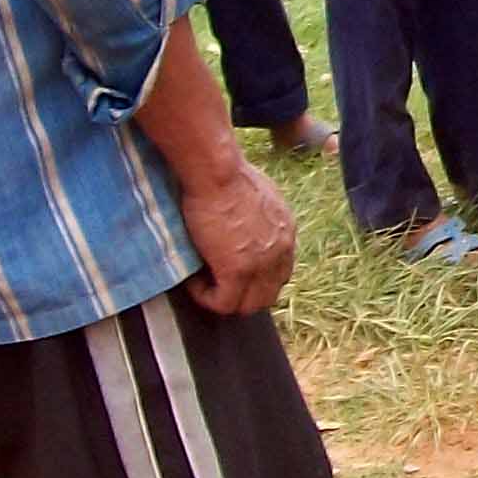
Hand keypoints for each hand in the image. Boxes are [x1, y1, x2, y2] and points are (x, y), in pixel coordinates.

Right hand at [177, 152, 297, 315]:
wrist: (217, 171)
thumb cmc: (226, 172)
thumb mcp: (256, 193)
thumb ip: (258, 215)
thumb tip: (242, 222)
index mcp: (286, 231)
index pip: (280, 272)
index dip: (255, 279)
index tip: (228, 270)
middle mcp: (281, 251)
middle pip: (268, 295)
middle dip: (241, 295)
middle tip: (214, 284)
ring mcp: (262, 263)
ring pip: (248, 305)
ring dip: (223, 299)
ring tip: (200, 282)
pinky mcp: (238, 271)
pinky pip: (224, 303)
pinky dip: (206, 297)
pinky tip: (191, 281)